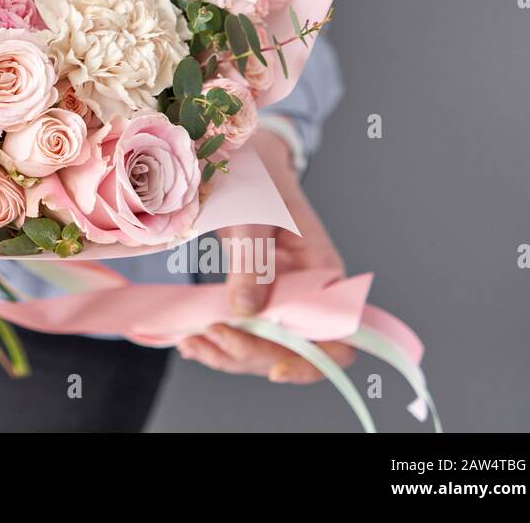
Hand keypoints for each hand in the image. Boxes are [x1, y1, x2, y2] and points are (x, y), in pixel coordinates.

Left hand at [176, 129, 356, 383]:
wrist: (241, 160)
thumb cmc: (258, 179)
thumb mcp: (253, 216)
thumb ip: (253, 262)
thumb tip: (245, 313)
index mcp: (323, 274)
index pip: (338, 337)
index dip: (313, 361)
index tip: (274, 370)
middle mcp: (307, 294)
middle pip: (292, 351)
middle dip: (252, 354)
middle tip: (210, 338)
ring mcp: (279, 299)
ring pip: (263, 348)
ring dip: (229, 354)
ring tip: (192, 343)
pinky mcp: (253, 298)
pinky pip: (242, 332)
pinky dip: (218, 343)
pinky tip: (191, 341)